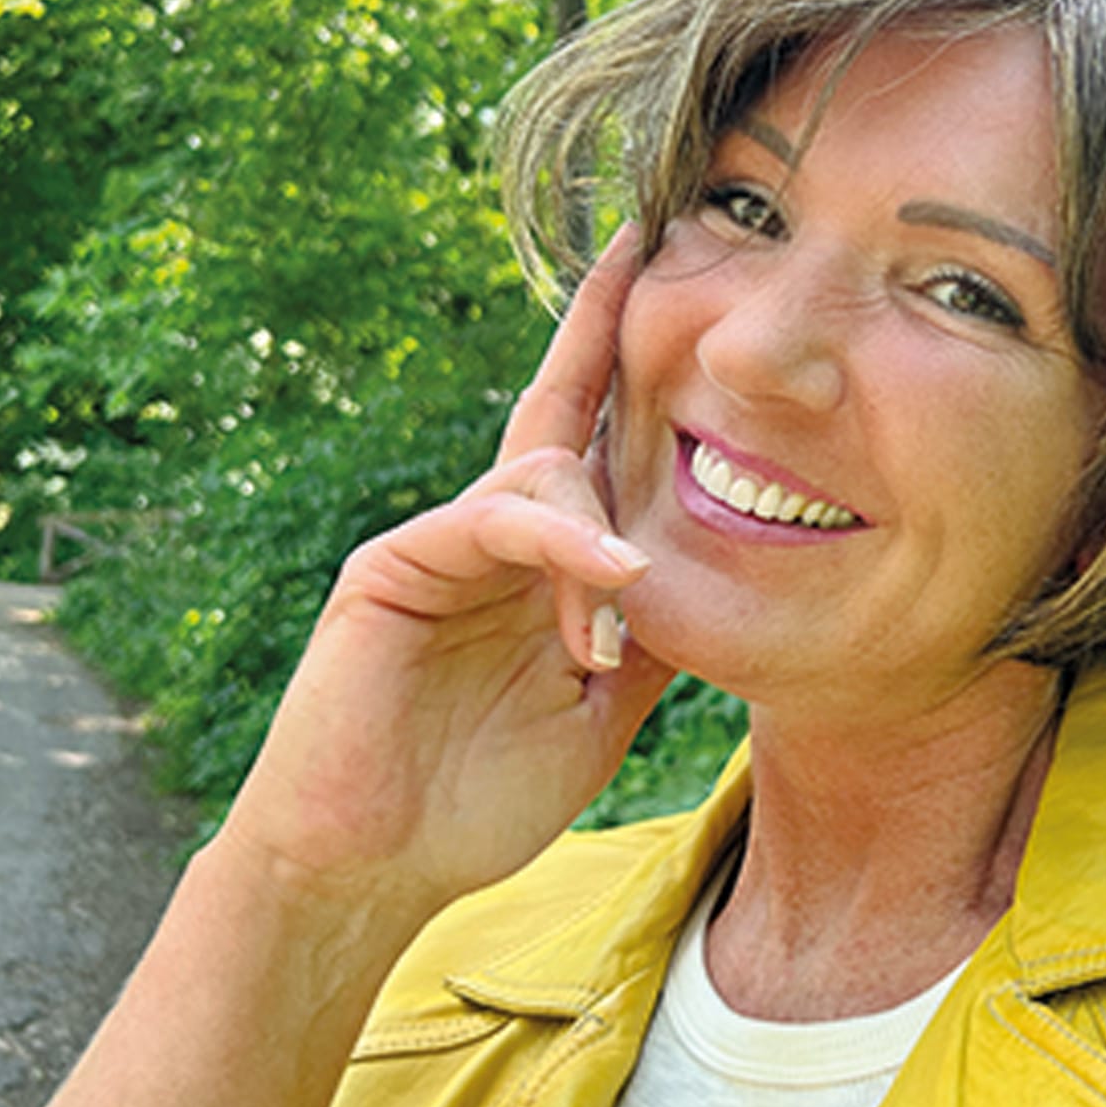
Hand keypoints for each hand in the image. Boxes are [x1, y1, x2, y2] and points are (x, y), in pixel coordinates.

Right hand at [219, 226, 674, 919]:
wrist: (379, 868)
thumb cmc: (480, 794)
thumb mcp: (602, 707)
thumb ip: (648, 632)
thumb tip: (727, 576)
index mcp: (540, 564)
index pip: (594, 446)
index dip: (632, 367)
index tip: (684, 283)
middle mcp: (492, 535)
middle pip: (559, 413)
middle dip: (605, 326)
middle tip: (654, 238)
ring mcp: (442, 544)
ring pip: (540, 470)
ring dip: (604, 531)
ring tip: (629, 614)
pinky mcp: (394, 568)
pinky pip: (491, 526)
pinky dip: (558, 545)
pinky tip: (612, 576)